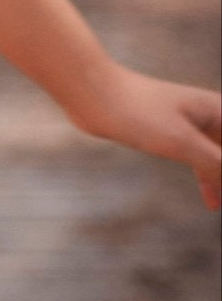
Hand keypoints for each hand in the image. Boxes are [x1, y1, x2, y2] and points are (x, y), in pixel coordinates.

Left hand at [64, 63, 220, 210]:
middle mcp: (210, 115)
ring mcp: (191, 124)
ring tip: (221, 206)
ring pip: (221, 159)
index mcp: (219, 111)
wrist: (93, 94)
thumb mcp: (181, 142)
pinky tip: (212, 201)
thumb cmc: (137, 112)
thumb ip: (217, 163)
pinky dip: (210, 179)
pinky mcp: (170, 133)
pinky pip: (202, 160)